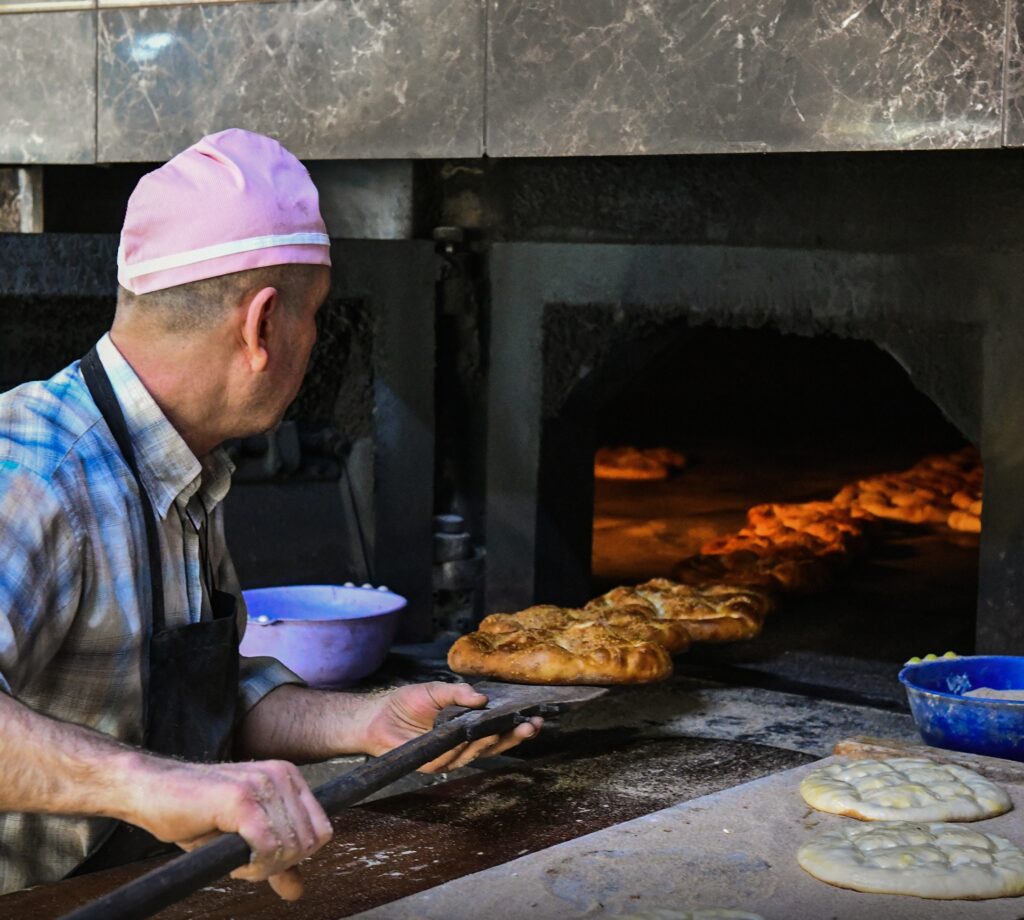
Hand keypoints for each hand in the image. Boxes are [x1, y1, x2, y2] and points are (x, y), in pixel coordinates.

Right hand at [127, 756, 332, 899]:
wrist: (153, 790)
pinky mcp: (241, 799)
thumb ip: (275, 857)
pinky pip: (267, 848)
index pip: (321, 831)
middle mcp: (282, 775)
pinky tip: (232, 862)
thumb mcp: (244, 835)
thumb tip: (298, 891)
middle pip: (307, 844)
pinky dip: (252, 867)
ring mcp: (263, 784)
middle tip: (245, 864)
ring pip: (289, 848)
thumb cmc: (196, 812)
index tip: (265, 860)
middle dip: (278, 865)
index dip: (295, 857)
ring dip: (261, 868)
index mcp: (289, 777)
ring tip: (235, 860)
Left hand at [360, 682, 541, 771]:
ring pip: (477, 753)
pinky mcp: (434, 764)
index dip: (516, 726)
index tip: (536, 718)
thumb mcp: (436, 690)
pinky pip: (453, 757)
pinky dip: (462, 747)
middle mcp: (462, 744)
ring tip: (503, 728)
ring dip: (492, 741)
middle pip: (495, 745)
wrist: (376, 717)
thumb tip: (483, 697)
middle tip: (531, 726)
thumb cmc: (406, 703)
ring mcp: (449, 756)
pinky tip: (471, 737)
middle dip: (514, 736)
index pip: (498, 729)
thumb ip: (459, 693)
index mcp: (467, 727)